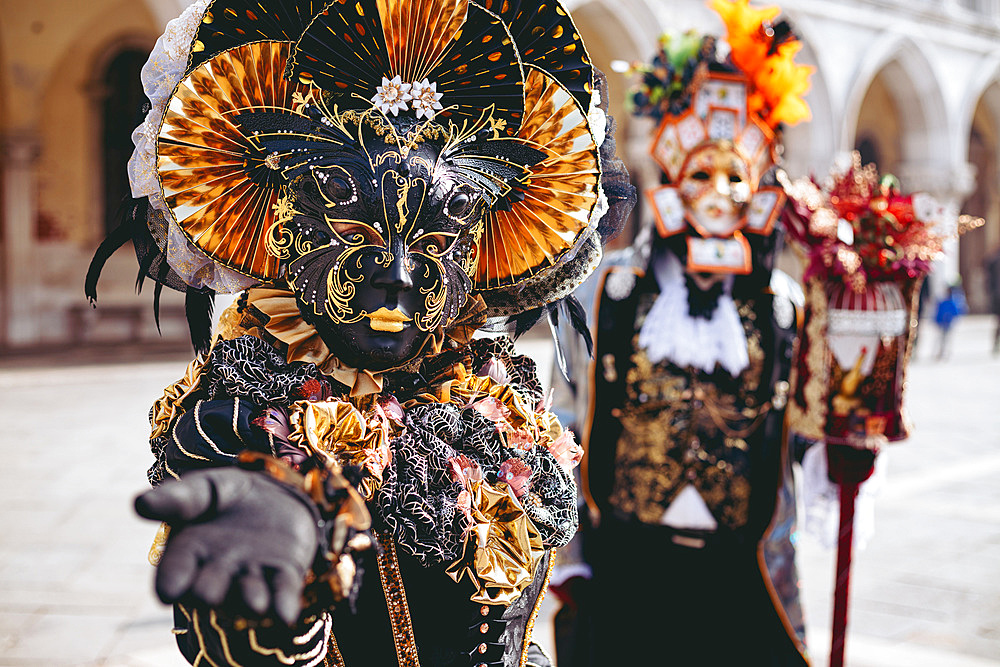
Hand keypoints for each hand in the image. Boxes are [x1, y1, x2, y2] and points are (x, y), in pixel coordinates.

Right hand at [135, 467, 323, 624]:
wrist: (273, 494)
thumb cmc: (227, 496)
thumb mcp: (203, 489)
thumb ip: (177, 498)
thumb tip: (139, 504)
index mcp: (190, 551)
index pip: (176, 570)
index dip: (172, 580)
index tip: (167, 592)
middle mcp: (218, 572)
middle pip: (211, 588)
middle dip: (210, 592)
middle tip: (208, 595)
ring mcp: (252, 576)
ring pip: (248, 595)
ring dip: (251, 600)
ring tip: (255, 604)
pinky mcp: (285, 575)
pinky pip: (283, 593)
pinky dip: (284, 604)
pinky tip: (286, 615)